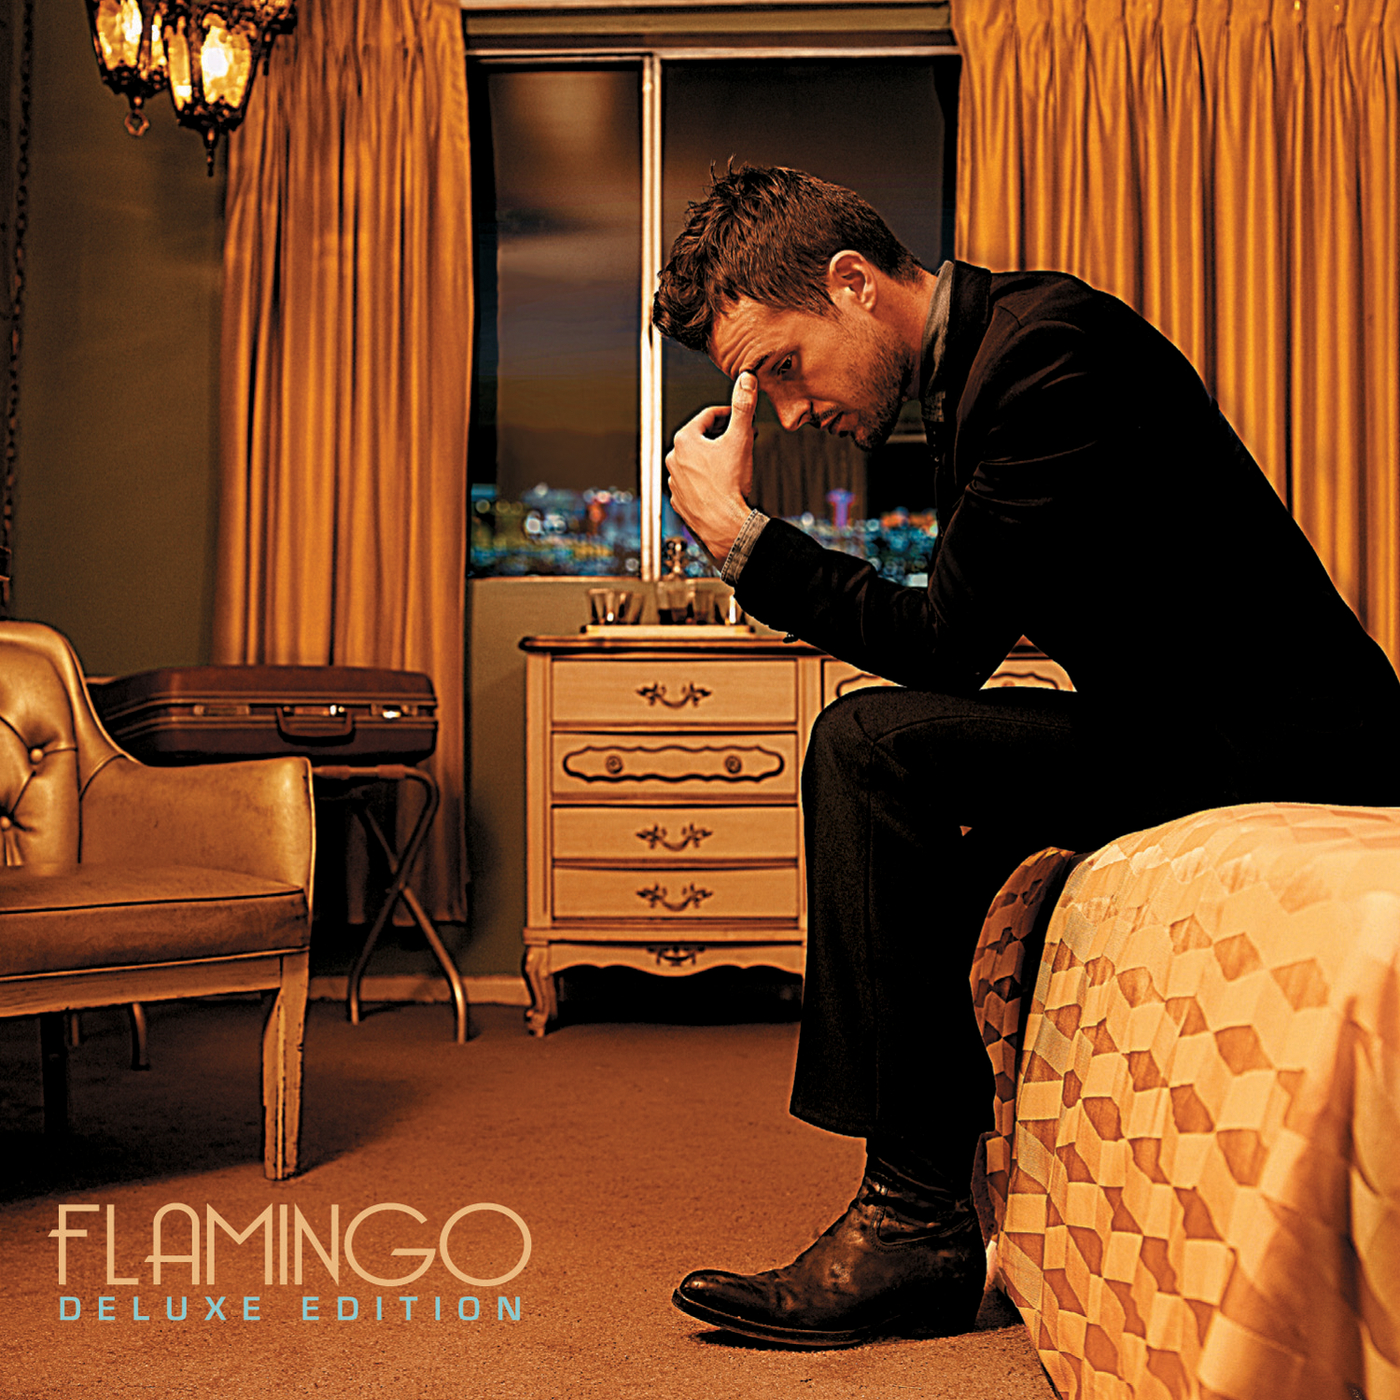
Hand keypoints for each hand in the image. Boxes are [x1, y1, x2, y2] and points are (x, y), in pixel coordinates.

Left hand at [665, 371, 756, 562]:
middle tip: (743, 438)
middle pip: (701, 438)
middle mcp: (674, 459)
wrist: (724, 526)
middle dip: (723, 435)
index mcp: (684, 440)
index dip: (729, 414)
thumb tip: (746, 380)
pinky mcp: (680, 500)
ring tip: (734, 463)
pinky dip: (707, 479)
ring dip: (714, 458)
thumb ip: (743, 407)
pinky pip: (694, 482)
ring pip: (697, 461)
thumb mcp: (740, 439)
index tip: (741, 417)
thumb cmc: (729, 486)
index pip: (708, 416)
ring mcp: (674, 481)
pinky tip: (722, 484)